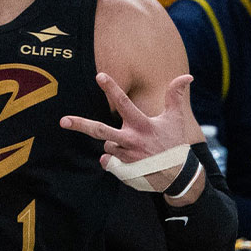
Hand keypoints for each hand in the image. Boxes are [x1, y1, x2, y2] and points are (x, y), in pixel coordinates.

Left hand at [60, 72, 203, 200]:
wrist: (176, 175)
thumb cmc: (174, 143)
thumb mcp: (175, 119)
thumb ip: (175, 96)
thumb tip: (187, 76)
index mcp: (142, 124)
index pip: (124, 103)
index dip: (112, 88)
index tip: (100, 76)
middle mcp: (131, 140)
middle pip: (100, 130)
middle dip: (80, 125)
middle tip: (63, 121)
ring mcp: (125, 156)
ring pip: (106, 144)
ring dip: (113, 143)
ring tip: (133, 147)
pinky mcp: (122, 169)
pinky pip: (106, 161)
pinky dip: (110, 159)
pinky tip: (125, 159)